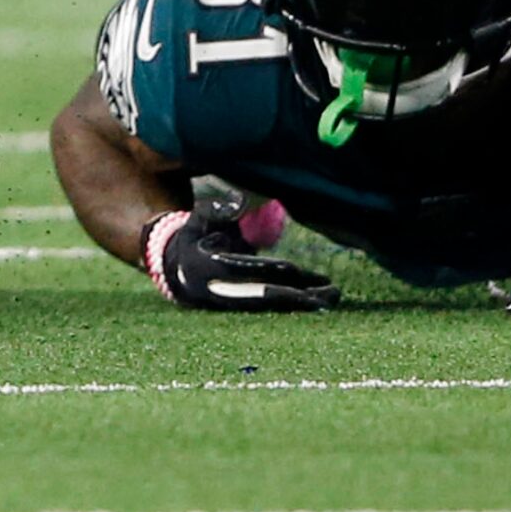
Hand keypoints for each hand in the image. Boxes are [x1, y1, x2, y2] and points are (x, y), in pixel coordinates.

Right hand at [146, 199, 339, 311]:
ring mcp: (232, 305)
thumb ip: (216, 210)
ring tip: (334, 296)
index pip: (243, 269)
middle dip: (296, 295)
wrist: (176, 271)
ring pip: (273, 306)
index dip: (269, 268)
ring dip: (304, 302)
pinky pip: (275, 308)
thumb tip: (239, 201)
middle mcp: (220, 291)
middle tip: (327, 291)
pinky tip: (321, 299)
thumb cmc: (194, 237)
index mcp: (206, 267)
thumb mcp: (199, 220)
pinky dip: (297, 304)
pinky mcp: (245, 310)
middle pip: (263, 295)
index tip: (295, 269)